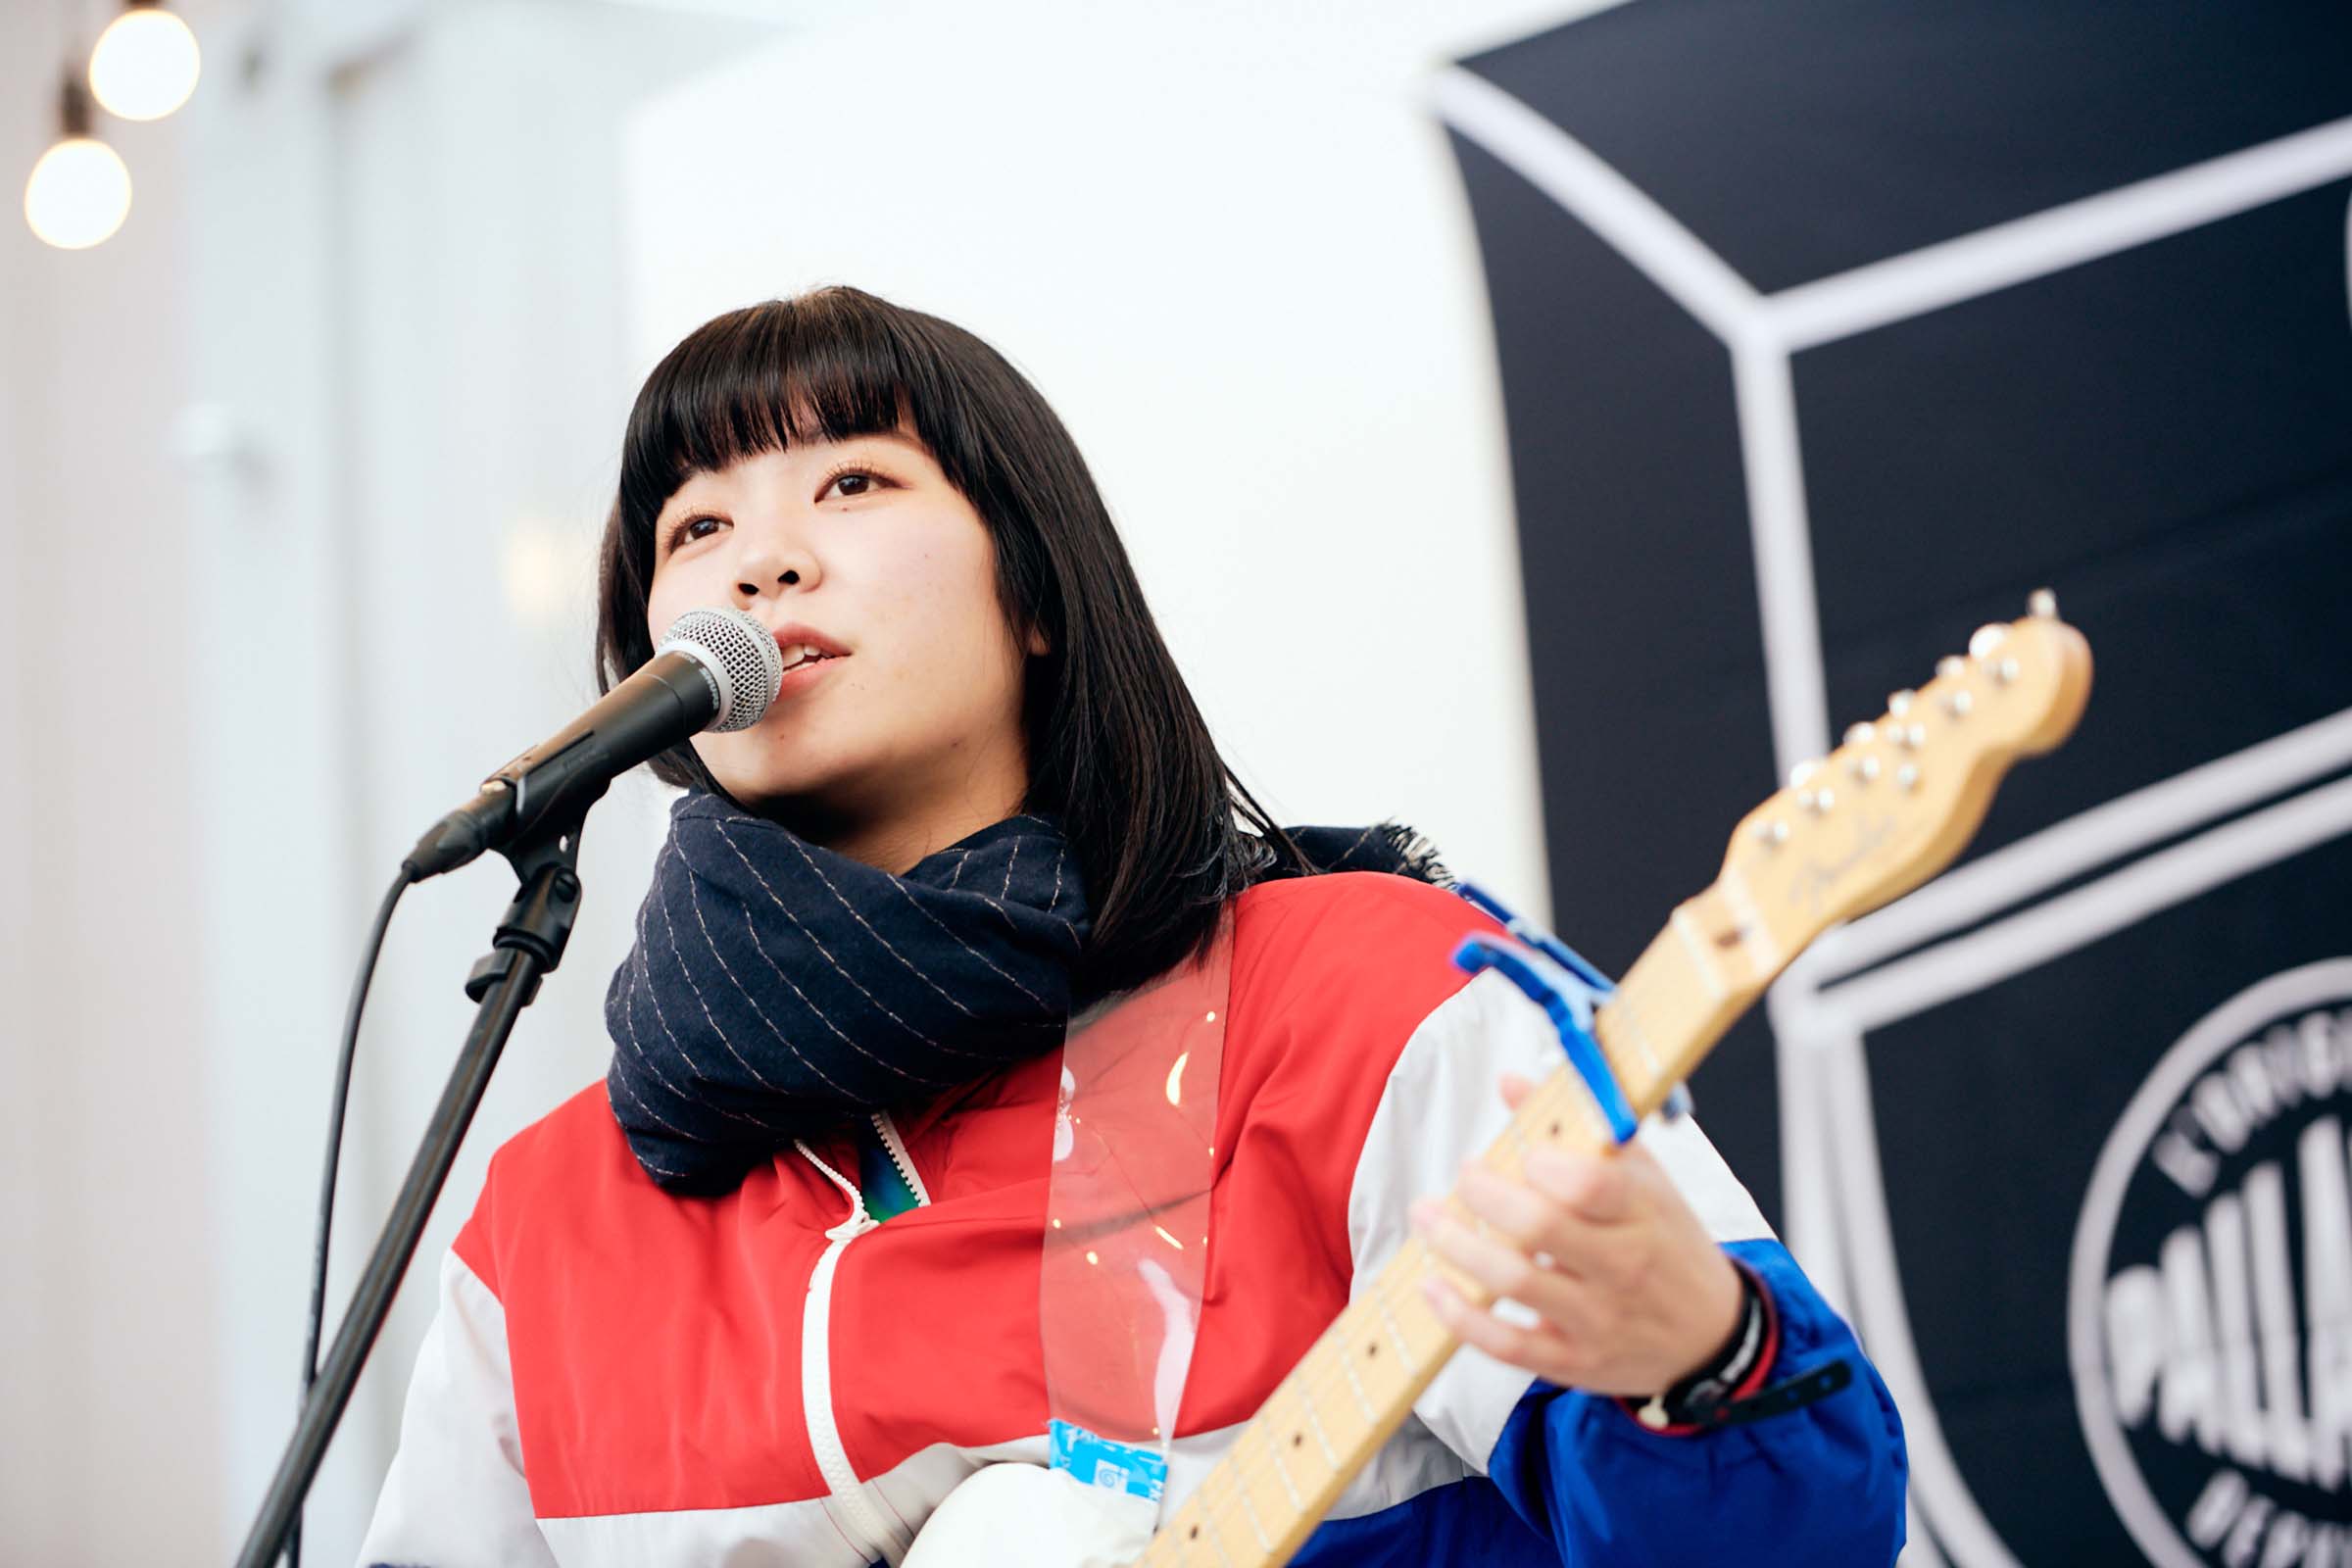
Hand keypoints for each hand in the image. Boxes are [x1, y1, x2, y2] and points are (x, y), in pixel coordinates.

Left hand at [1409, 1073, 1742, 1398]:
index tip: (1524, 1153)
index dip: (1544, 1163)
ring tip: (1427, 1216)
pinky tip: (1434, 1286)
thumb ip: (1580, 1130)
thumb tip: (1512, 1083)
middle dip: (1484, 1195)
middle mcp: (1622, 1266)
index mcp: (1643, 1212)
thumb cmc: (1667, 1244)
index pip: (1591, 1183)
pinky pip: (1507, 1344)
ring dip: (1457, 1246)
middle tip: (1464, 1175)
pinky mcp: (1574, 1361)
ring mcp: (1597, 1318)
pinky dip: (1461, 1316)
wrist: (1713, 1335)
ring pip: (1515, 1280)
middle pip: (1541, 1227)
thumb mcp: (1645, 1180)